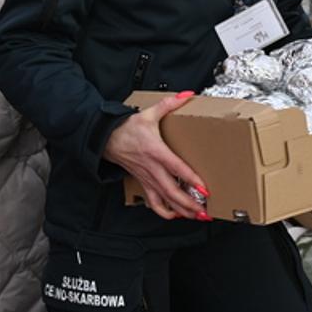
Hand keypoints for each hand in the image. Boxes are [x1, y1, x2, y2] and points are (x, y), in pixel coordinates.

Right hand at [104, 92, 207, 220]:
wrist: (106, 139)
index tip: (204, 189)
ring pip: (165, 201)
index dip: (191, 180)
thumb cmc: (127, 129)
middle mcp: (153, 169)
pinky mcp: (143, 184)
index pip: (177, 169)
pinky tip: (175, 214)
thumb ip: (169, 104)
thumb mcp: (149, 114)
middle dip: (190, 204)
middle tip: (205, 211)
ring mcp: (148, 179)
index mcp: (156, 152)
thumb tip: (186, 95)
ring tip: (196, 216)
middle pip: (172, 192)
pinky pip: (154, 203)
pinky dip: (165, 212)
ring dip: (181, 211)